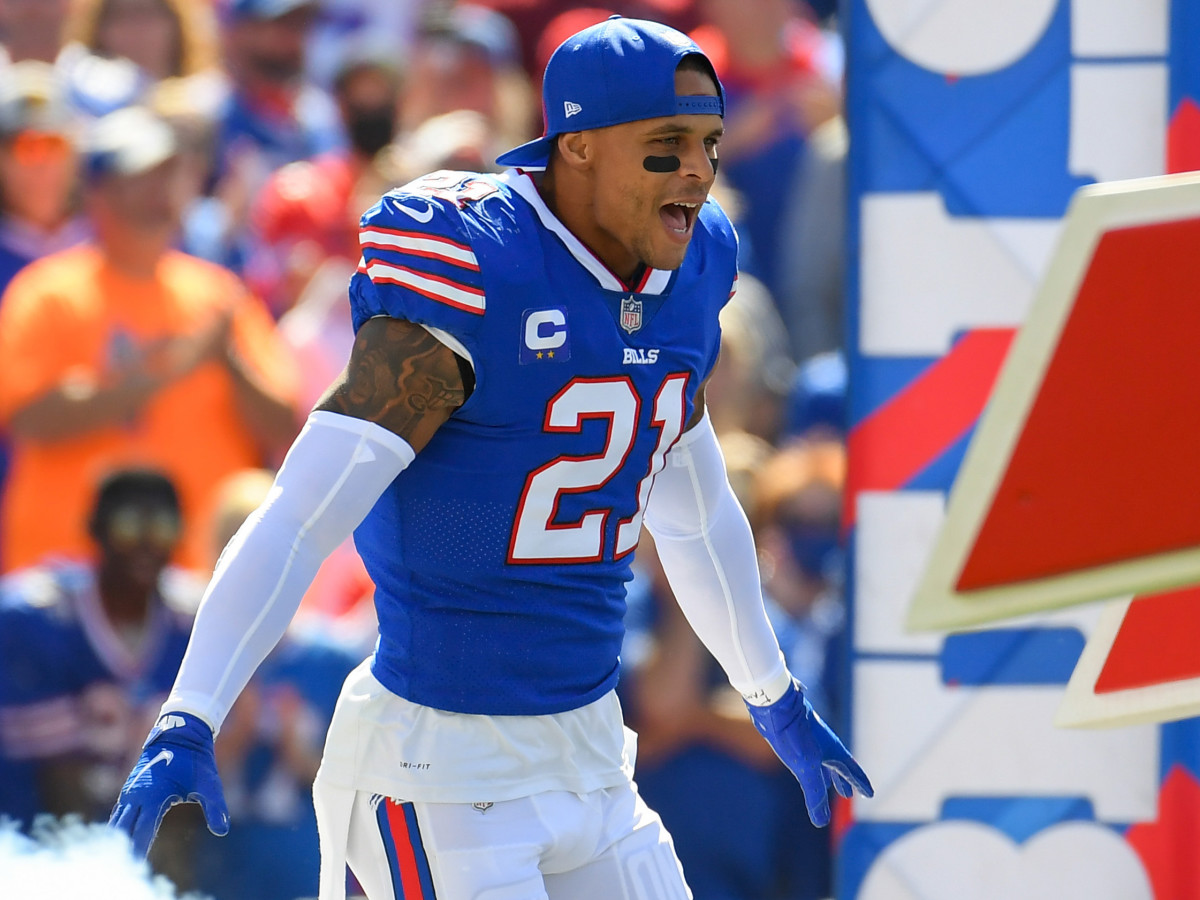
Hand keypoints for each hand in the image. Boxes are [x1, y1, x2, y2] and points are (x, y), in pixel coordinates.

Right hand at [109, 712, 229, 855]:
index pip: (142, 830)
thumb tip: (223, 830)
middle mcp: (138, 794)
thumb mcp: (210, 784)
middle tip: (128, 866)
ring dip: (119, 837)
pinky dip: (118, 826)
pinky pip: (120, 811)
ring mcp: (131, 790)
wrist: (181, 732)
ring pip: (118, 820)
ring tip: (120, 857)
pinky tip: (120, 838)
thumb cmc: (196, 760)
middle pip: (124, 829)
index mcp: (155, 796)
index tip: (137, 865)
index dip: (139, 848)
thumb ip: (215, 808)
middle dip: (125, 847)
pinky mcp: (131, 787)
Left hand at [745, 678, 872, 826]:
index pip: (852, 771)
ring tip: (828, 785)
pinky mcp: (795, 735)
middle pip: (838, 766)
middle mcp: (825, 744)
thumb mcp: (806, 770)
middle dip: (843, 781)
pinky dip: (811, 765)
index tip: (870, 793)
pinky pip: (809, 754)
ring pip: (823, 760)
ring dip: (827, 774)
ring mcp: (810, 739)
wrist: (776, 705)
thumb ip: (814, 795)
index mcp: (834, 751)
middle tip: (847, 794)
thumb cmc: (794, 736)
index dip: (860, 783)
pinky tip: (802, 765)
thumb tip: (821, 822)